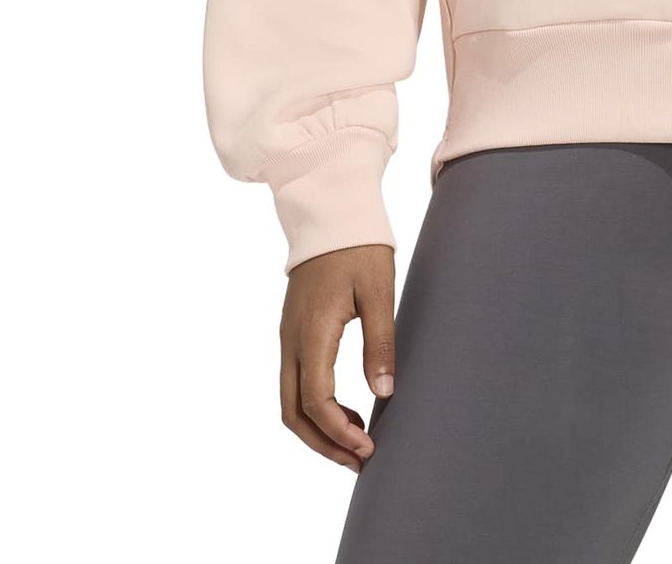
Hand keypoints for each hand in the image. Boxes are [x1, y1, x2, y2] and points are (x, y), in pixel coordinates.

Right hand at [278, 244, 396, 470]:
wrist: (328, 211)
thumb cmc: (359, 247)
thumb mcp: (378, 291)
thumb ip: (380, 342)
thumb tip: (383, 393)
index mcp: (312, 332)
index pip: (316, 401)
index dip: (339, 432)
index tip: (368, 448)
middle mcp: (291, 340)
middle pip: (293, 412)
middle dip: (323, 444)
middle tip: (359, 461)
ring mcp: (288, 337)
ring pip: (289, 401)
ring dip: (317, 430)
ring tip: (354, 443)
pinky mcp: (293, 332)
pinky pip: (294, 383)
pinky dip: (314, 408)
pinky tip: (345, 412)